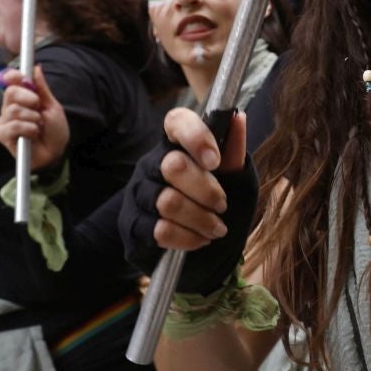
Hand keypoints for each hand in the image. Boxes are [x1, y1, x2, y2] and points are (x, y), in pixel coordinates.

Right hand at [0, 65, 67, 171]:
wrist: (56, 152)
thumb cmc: (54, 130)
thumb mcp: (52, 106)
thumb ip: (42, 89)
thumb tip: (36, 68)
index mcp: (21, 98)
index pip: (10, 82)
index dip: (13, 76)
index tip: (21, 76)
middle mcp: (10, 108)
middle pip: (10, 92)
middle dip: (29, 98)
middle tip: (39, 108)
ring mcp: (5, 121)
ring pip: (13, 110)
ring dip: (32, 118)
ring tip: (38, 126)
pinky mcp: (3, 136)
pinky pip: (13, 126)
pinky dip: (28, 129)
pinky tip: (33, 135)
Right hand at [120, 107, 256, 294]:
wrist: (198, 252)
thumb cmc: (215, 206)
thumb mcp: (233, 181)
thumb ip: (233, 154)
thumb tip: (238, 118)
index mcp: (177, 145)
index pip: (177, 122)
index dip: (196, 137)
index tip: (215, 162)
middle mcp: (152, 163)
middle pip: (173, 166)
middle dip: (206, 190)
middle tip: (223, 205)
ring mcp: (139, 193)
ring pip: (167, 201)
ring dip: (200, 219)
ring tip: (217, 229)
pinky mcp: (133, 224)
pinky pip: (159, 230)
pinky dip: (187, 238)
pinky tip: (200, 240)